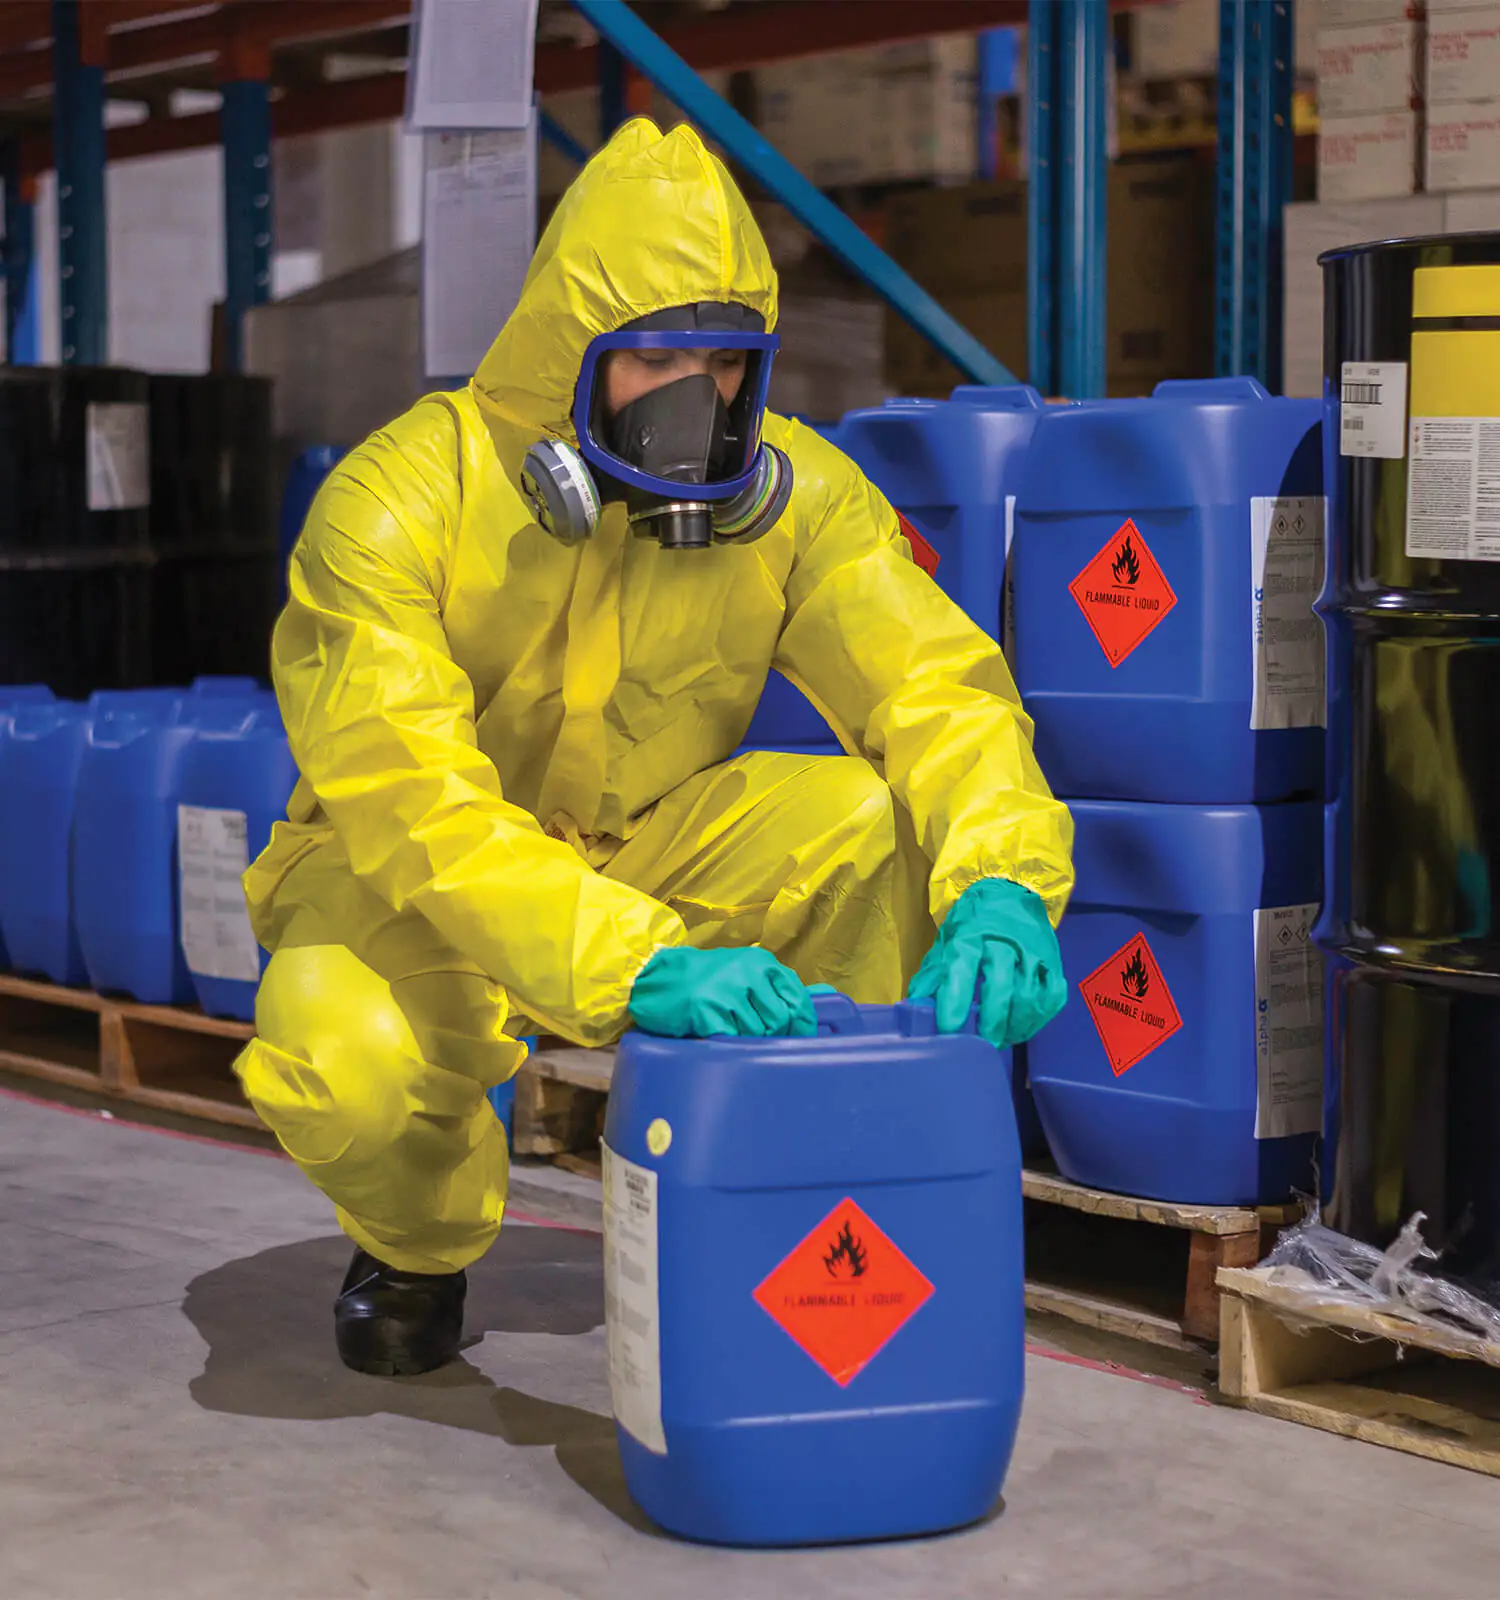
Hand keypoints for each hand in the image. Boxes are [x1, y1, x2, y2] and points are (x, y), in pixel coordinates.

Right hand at [629, 946, 819, 1038]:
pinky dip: (728, 1043)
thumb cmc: (705, 979)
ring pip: (756, 1033)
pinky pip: (732, 1039)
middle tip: (764, 1043)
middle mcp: (747, 973)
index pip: (797, 998)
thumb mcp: (743, 971)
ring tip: (733, 1033)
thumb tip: (810, 1012)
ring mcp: (726, 992)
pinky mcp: (707, 1011)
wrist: (658, 979)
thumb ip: (772, 987)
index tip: (801, 1038)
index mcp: (761, 963)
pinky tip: (719, 1036)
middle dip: (775, 1037)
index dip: (802, 1023)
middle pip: (780, 1020)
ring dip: (748, 1041)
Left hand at [908, 879, 1065, 1047]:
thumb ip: (933, 978)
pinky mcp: (1054, 963)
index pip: (963, 968)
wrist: (1011, 893)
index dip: (956, 1000)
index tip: (949, 1028)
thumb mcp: (946, 943)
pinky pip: (1049, 998)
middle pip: (1001, 986)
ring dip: (1013, 1026)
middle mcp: (1005, 942)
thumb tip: (915, 1011)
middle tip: (978, 1045)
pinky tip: (1019, 1029)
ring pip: (1028, 997)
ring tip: (998, 1041)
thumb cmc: (973, 925)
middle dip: (989, 1021)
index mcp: (972, 935)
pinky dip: (1035, 1020)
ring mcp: (1034, 953)